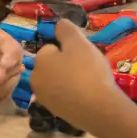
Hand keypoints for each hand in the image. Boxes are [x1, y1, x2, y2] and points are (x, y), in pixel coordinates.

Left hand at [30, 19, 125, 134]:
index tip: (82, 54)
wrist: (100, 110)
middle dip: (67, 64)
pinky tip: (87, 95)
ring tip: (89, 81)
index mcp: (38, 62)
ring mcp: (46, 100)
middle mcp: (36, 81)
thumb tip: (58, 24)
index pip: (50, 47)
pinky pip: (65, 96)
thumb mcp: (78, 42)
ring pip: (59, 81)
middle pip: (53, 65)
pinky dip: (74, 94)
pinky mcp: (57, 113)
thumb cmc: (87, 71)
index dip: (68, 49)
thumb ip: (66, 29)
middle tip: (87, 67)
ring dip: (71, 79)